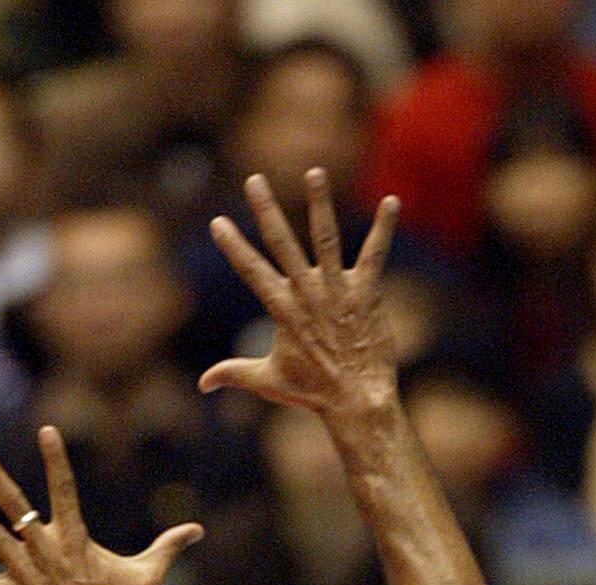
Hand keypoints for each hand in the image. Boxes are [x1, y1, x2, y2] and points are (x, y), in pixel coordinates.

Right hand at [200, 170, 399, 419]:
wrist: (356, 402)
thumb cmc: (312, 393)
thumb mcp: (268, 381)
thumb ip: (233, 374)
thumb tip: (202, 384)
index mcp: (283, 309)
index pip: (252, 271)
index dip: (234, 248)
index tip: (218, 223)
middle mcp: (307, 294)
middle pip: (282, 244)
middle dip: (266, 211)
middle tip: (254, 180)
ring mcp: (337, 291)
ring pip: (326, 239)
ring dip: (320, 204)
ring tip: (315, 172)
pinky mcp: (366, 293)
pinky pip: (375, 254)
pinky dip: (384, 228)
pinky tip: (393, 202)